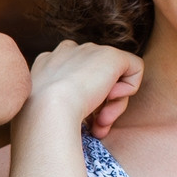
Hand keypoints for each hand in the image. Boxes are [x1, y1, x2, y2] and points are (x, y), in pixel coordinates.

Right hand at [24, 40, 142, 138]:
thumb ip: (62, 102)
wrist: (46, 111)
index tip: (78, 120)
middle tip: (95, 126)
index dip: (82, 100)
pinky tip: (111, 98)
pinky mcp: (111, 55)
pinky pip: (134, 68)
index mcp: (48, 63)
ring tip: (101, 122)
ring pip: (114, 78)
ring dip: (112, 105)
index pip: (75, 77)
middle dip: (99, 105)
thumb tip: (87, 113)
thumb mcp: (46, 109)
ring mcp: (90, 51)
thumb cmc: (42, 120)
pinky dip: (129, 88)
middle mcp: (68, 51)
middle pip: (96, 77)